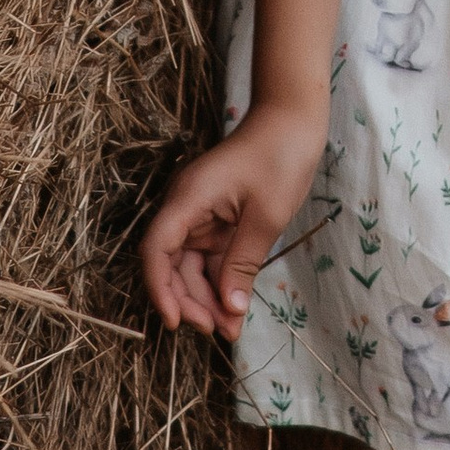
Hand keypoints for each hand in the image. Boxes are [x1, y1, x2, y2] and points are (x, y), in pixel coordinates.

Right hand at [139, 98, 328, 338]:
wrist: (293, 118)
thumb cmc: (280, 156)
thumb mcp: (265, 215)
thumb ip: (243, 264)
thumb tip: (228, 311)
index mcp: (188, 199)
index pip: (156, 250)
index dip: (159, 289)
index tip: (175, 323)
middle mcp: (186, 208)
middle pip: (171, 265)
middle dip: (189, 302)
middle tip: (219, 331)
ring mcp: (201, 214)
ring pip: (189, 266)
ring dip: (205, 298)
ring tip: (230, 328)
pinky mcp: (217, 219)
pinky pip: (208, 258)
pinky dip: (218, 282)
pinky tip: (233, 307)